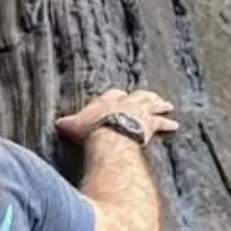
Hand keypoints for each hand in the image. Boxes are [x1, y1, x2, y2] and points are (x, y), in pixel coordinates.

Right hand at [55, 86, 178, 144]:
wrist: (109, 136)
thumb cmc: (90, 131)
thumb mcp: (72, 126)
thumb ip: (67, 124)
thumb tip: (56, 125)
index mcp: (107, 100)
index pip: (114, 94)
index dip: (118, 96)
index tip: (122, 96)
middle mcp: (125, 102)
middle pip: (137, 95)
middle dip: (144, 96)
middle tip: (152, 96)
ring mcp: (139, 111)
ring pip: (152, 105)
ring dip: (160, 105)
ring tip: (167, 105)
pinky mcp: (150, 124)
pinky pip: (162, 122)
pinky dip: (168, 123)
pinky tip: (174, 125)